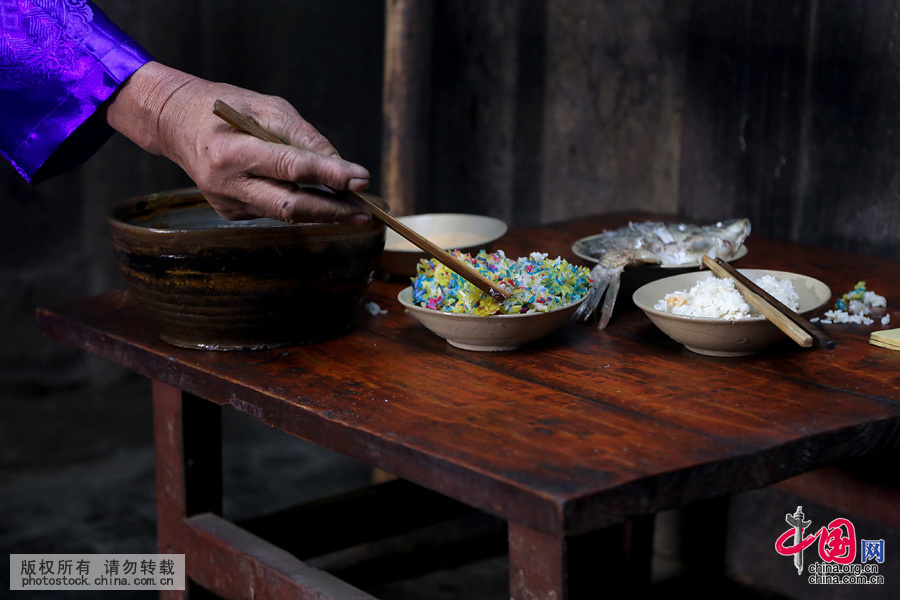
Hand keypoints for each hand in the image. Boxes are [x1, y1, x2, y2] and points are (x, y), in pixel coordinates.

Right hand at [104, 62, 370, 223]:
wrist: (176, 124)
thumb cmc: (225, 106)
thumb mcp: (267, 107)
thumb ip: (303, 136)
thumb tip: (340, 166)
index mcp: (231, 151)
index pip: (291, 169)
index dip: (330, 176)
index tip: (361, 179)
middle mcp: (227, 184)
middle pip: (290, 207)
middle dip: (332, 211)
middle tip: (366, 213)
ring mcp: (227, 203)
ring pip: (285, 214)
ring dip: (323, 212)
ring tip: (356, 211)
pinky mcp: (231, 213)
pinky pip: (274, 211)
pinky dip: (299, 205)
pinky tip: (318, 199)